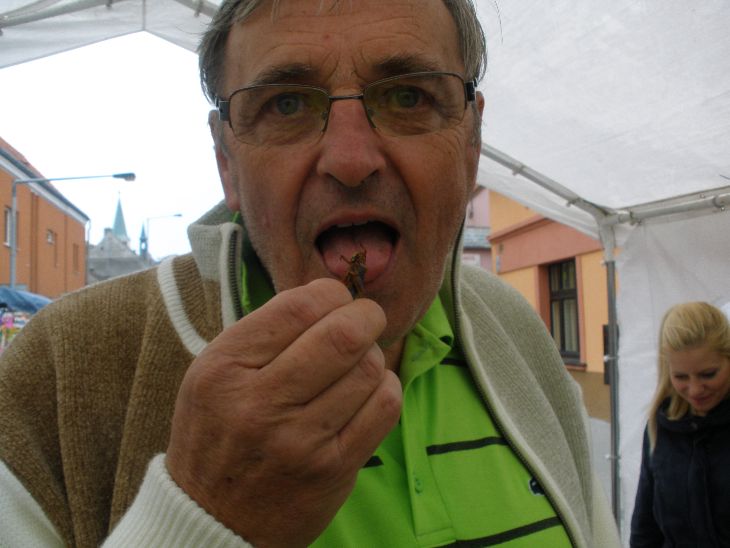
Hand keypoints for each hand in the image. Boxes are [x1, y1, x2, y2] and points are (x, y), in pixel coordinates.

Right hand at [166, 278, 402, 546]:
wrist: (214, 519)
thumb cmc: (218, 435)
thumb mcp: (213, 373)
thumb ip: (263, 332)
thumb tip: (328, 296)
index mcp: (223, 369)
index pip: (297, 306)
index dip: (331, 293)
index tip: (337, 299)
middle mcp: (259, 404)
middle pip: (343, 335)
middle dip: (366, 316)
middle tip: (367, 318)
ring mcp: (299, 441)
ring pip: (369, 369)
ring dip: (374, 355)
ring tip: (359, 362)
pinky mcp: (332, 469)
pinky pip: (385, 408)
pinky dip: (386, 388)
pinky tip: (370, 390)